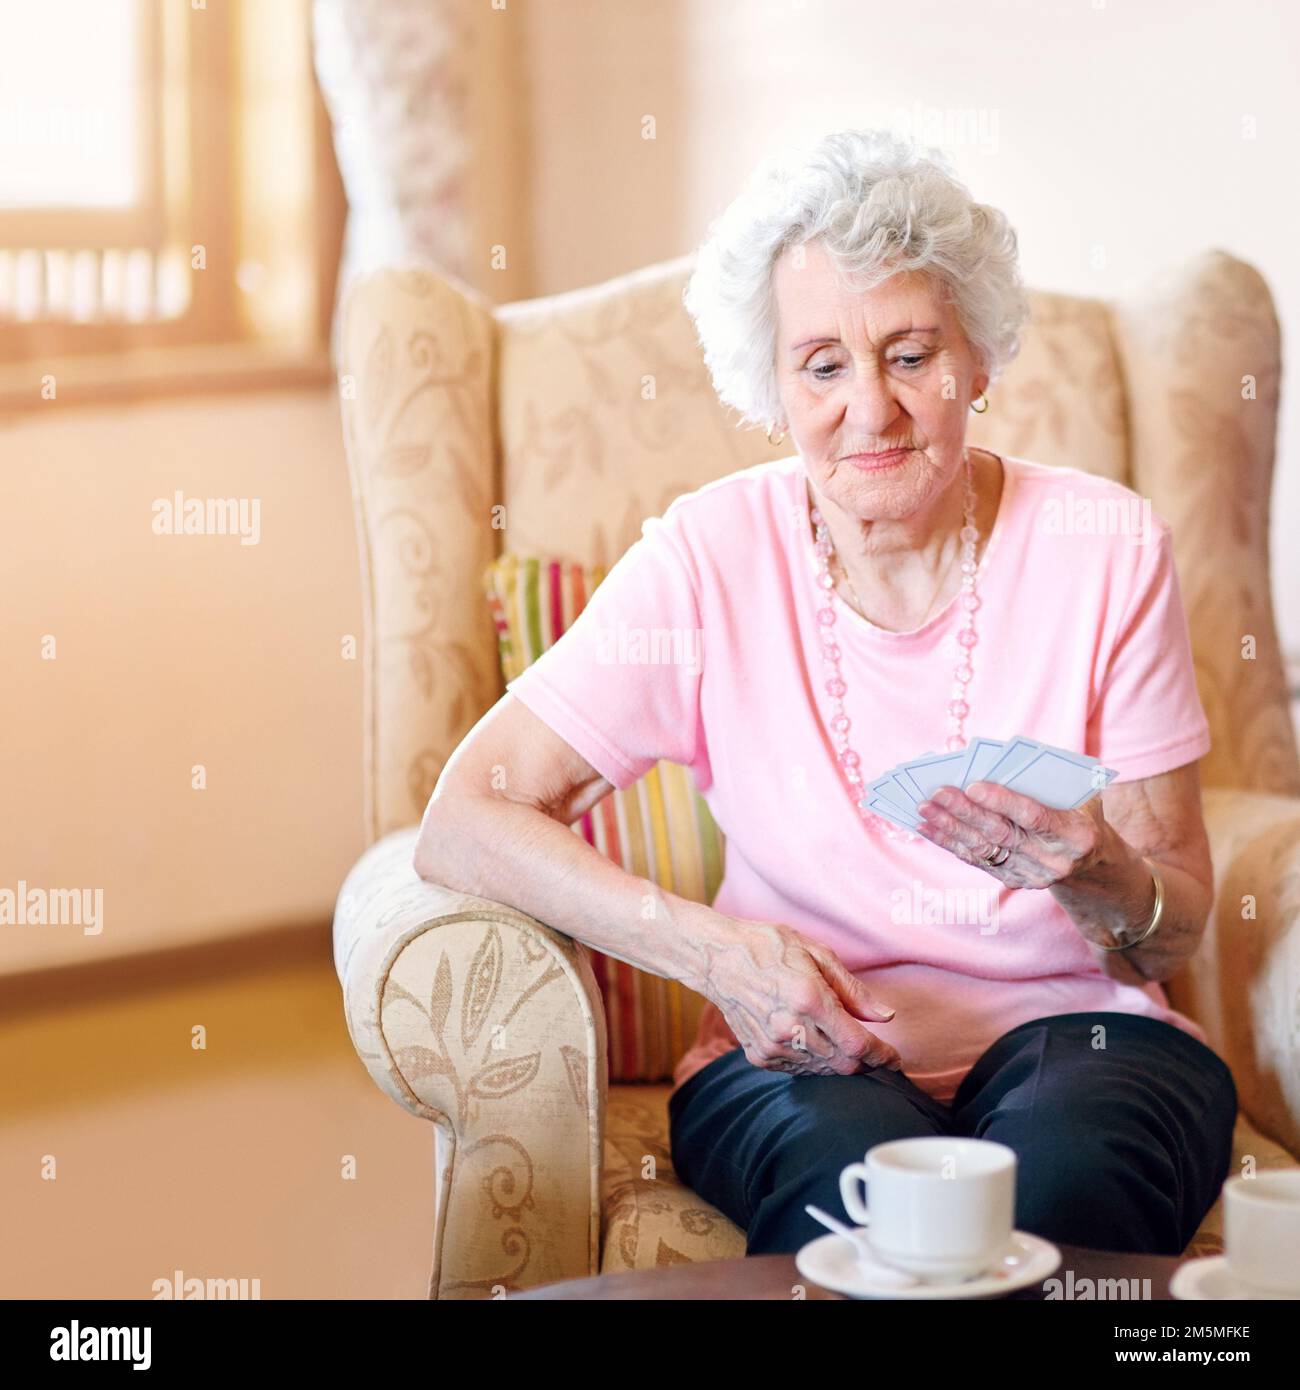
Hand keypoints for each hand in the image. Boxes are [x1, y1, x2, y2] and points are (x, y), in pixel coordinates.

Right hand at [703, 916, 902, 1076]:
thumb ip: (853, 990)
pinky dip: (815, 1062)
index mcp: (809, 999)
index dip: (883, 1056)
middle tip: (874, 1051)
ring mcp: (772, 1045)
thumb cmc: (768, 947)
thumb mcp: (816, 953)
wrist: (717, 958)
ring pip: (823, 1071)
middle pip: (844, 1064)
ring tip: (842, 1042)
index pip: (858, 1044)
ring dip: (841, 1063)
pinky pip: (799, 1070)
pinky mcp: (759, 1055)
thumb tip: (885, 1017)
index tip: (895, 1059)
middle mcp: (791, 1028)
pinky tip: (814, 1042)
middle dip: (866, 1062)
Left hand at [914, 781, 1108, 889]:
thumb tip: (997, 762)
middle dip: (965, 812)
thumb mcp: (1082, 794)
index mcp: (1076, 835)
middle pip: (1002, 834)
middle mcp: (1053, 861)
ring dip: (949, 828)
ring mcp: (1032, 875)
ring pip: (983, 850)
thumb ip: (1049, 781)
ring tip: (924, 809)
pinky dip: (949, 842)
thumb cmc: (1081, 812)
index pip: (1034, 817)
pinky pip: (975, 860)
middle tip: (937, 793)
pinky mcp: (1012, 881)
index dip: (1003, 802)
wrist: (1090, 861)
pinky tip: (927, 827)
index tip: (973, 786)